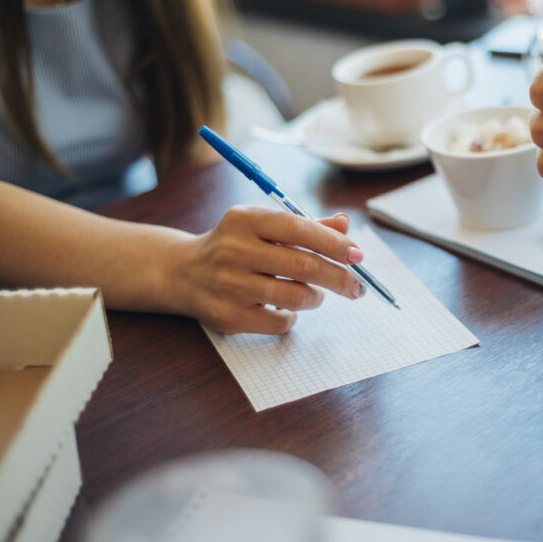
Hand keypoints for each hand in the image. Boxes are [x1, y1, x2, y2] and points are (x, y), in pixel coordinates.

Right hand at [172, 206, 364, 334]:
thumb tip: (345, 225)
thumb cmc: (236, 245)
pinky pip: (279, 322)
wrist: (184, 273)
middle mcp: (234, 250)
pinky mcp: (228, 316)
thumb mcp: (264, 226)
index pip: (299, 228)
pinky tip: (286, 307)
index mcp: (245, 220)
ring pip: (296, 296)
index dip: (334, 243)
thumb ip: (306, 226)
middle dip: (339, 277)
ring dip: (316, 297)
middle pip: (303, 265)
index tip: (358, 256)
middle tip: (356, 286)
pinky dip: (293, 316)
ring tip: (315, 294)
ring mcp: (228, 285)